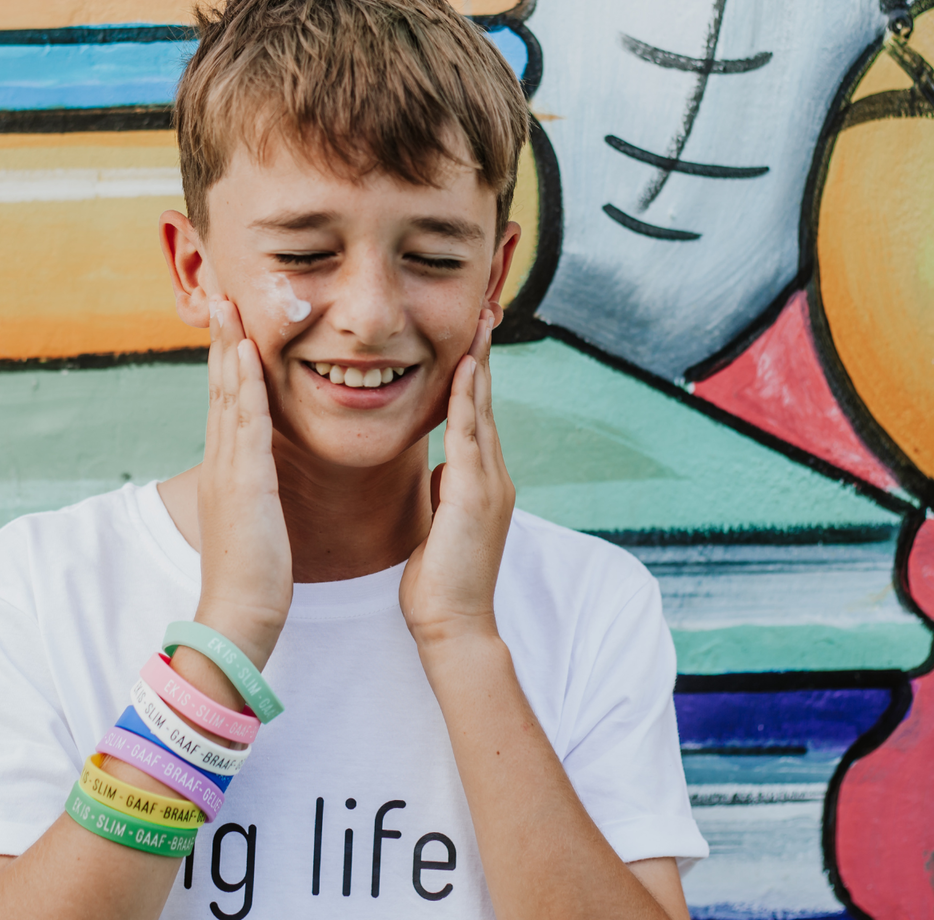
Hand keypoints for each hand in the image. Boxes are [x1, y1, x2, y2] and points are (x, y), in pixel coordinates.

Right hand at [194, 298, 292, 667]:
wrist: (237, 619)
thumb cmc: (253, 582)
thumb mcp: (256, 525)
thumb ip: (257, 497)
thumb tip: (264, 482)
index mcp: (227, 471)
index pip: (225, 403)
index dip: (226, 360)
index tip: (231, 322)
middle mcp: (221, 462)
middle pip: (217, 387)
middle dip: (220, 339)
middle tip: (222, 293)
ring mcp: (229, 469)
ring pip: (227, 394)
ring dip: (228, 345)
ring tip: (230, 303)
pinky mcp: (244, 482)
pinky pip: (245, 421)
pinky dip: (244, 382)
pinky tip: (247, 351)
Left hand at [400, 306, 514, 648]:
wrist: (454, 626)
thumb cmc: (440, 583)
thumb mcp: (440, 525)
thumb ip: (445, 493)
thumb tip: (441, 471)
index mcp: (481, 482)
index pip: (475, 415)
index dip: (473, 373)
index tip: (471, 335)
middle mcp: (493, 476)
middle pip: (485, 401)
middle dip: (484, 354)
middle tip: (485, 308)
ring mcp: (490, 484)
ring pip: (482, 410)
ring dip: (479, 363)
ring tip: (480, 321)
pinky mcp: (476, 495)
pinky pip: (470, 435)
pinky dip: (466, 399)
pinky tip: (464, 368)